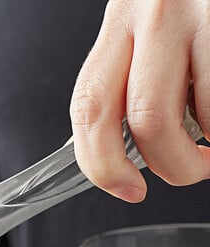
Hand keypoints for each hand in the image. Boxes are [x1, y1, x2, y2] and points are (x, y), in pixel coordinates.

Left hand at [70, 0, 209, 202]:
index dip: (100, 163)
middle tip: (185, 172)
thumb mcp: (150, 23)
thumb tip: (125, 147)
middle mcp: (154, 14)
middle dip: (166, 164)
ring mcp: (199, 14)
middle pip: (142, 118)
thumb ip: (133, 75)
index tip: (124, 188)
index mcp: (121, 22)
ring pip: (193, 115)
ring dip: (204, 149)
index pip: (88, 107)